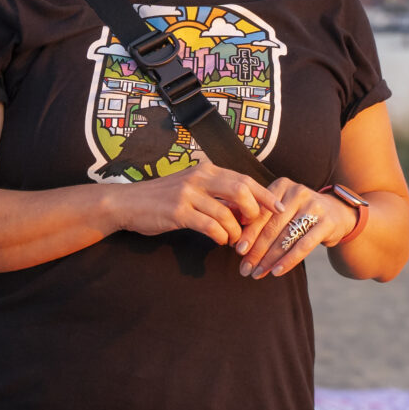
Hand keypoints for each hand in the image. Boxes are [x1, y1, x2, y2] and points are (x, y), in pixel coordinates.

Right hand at [107, 163, 276, 247]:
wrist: (128, 203)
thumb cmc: (163, 198)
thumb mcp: (192, 188)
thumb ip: (217, 194)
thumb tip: (246, 209)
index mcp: (206, 170)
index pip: (244, 179)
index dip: (265, 195)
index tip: (280, 208)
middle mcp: (199, 177)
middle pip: (241, 190)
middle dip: (255, 211)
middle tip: (254, 226)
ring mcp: (188, 194)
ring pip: (227, 213)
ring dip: (235, 231)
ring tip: (233, 239)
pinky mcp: (178, 212)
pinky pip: (209, 226)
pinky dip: (220, 236)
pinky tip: (219, 239)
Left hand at [235, 179, 356, 278]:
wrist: (337, 213)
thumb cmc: (299, 213)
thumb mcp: (281, 207)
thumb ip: (260, 217)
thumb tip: (235, 241)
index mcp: (281, 185)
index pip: (260, 212)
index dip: (248, 233)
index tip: (238, 251)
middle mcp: (298, 192)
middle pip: (272, 227)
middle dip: (257, 250)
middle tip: (245, 268)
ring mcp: (314, 206)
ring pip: (286, 237)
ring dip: (269, 259)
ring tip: (258, 273)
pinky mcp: (326, 222)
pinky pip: (304, 245)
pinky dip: (288, 260)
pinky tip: (276, 271)